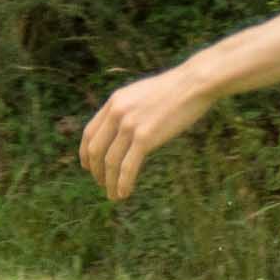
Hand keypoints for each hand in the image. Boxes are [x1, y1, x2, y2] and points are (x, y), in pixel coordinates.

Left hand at [78, 65, 211, 202]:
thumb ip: (127, 109)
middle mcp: (117, 113)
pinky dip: (123, 183)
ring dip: (109, 182)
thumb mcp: (141, 95)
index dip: (86, 153)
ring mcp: (130, 125)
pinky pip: (128, 167)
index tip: (88, 167)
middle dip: (96, 171)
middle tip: (102, 184)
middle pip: (96, 150)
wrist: (193, 83)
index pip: (89, 133)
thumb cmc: (173, 90)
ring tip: (113, 195)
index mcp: (114, 102)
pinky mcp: (145, 137)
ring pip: (110, 162)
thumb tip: (122, 130)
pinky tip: (124, 193)